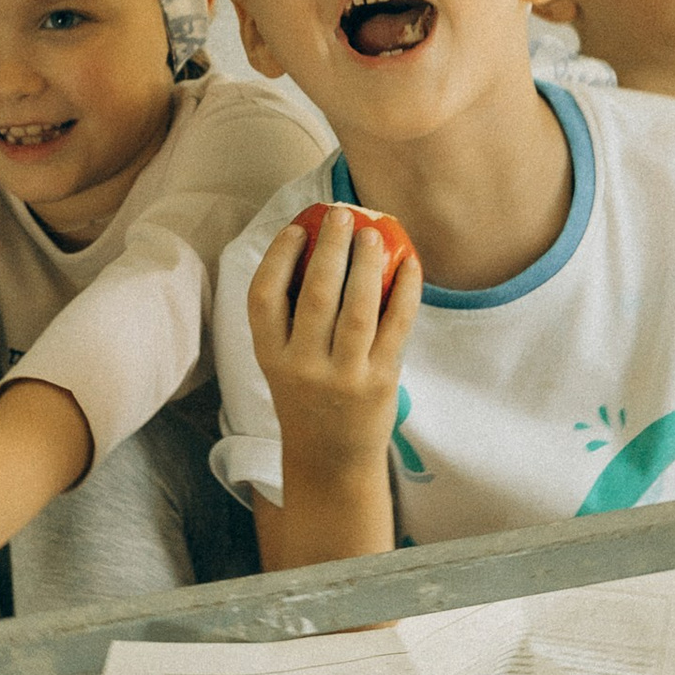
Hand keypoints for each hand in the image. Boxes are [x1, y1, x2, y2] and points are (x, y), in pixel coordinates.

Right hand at [247, 205, 421, 494]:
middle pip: (316, 295)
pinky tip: (409, 262)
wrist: (331, 460)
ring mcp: (344, 376)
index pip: (264, 298)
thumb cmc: (307, 398)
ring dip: (366, 263)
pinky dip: (404, 290)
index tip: (297, 228)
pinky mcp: (380, 382)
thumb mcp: (281, 364)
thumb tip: (316, 247)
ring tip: (372, 232)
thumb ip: (290, 318)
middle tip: (340, 215)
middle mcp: (303, 367)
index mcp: (270, 357)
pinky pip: (395, 326)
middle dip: (329, 248)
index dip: (279, 257)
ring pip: (357, 308)